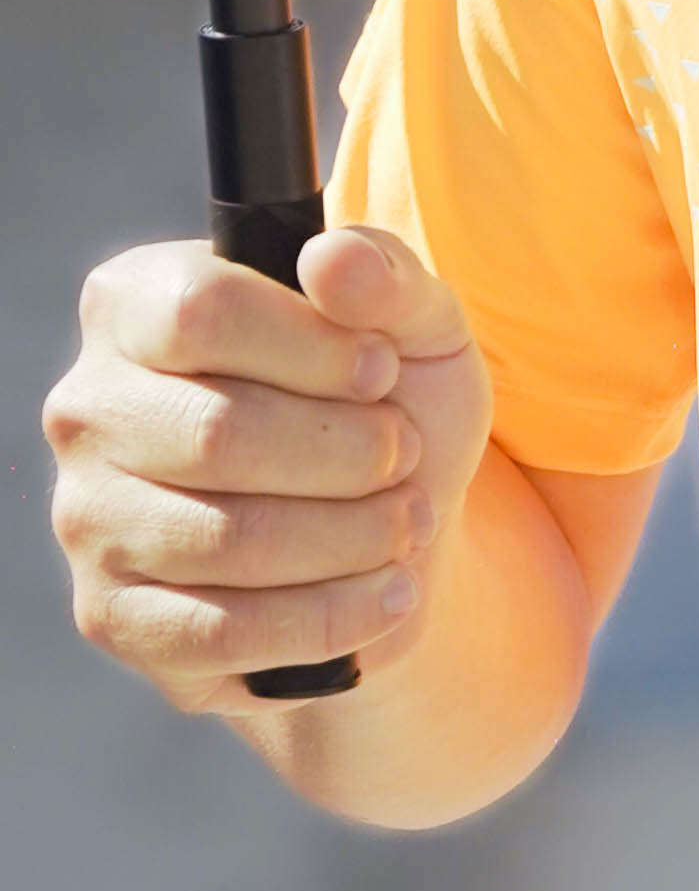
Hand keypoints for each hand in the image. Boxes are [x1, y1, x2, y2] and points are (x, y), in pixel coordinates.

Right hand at [44, 224, 491, 717]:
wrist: (391, 544)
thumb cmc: (386, 415)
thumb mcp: (418, 330)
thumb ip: (386, 275)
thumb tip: (332, 260)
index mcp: (135, 308)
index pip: (200, 311)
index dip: (313, 347)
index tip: (381, 370)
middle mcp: (89, 410)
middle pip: (218, 433)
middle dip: (347, 453)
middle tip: (403, 457)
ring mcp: (90, 519)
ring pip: (227, 539)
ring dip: (352, 537)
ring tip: (406, 523)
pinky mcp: (115, 618)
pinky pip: (223, 630)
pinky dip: (330, 616)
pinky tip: (386, 592)